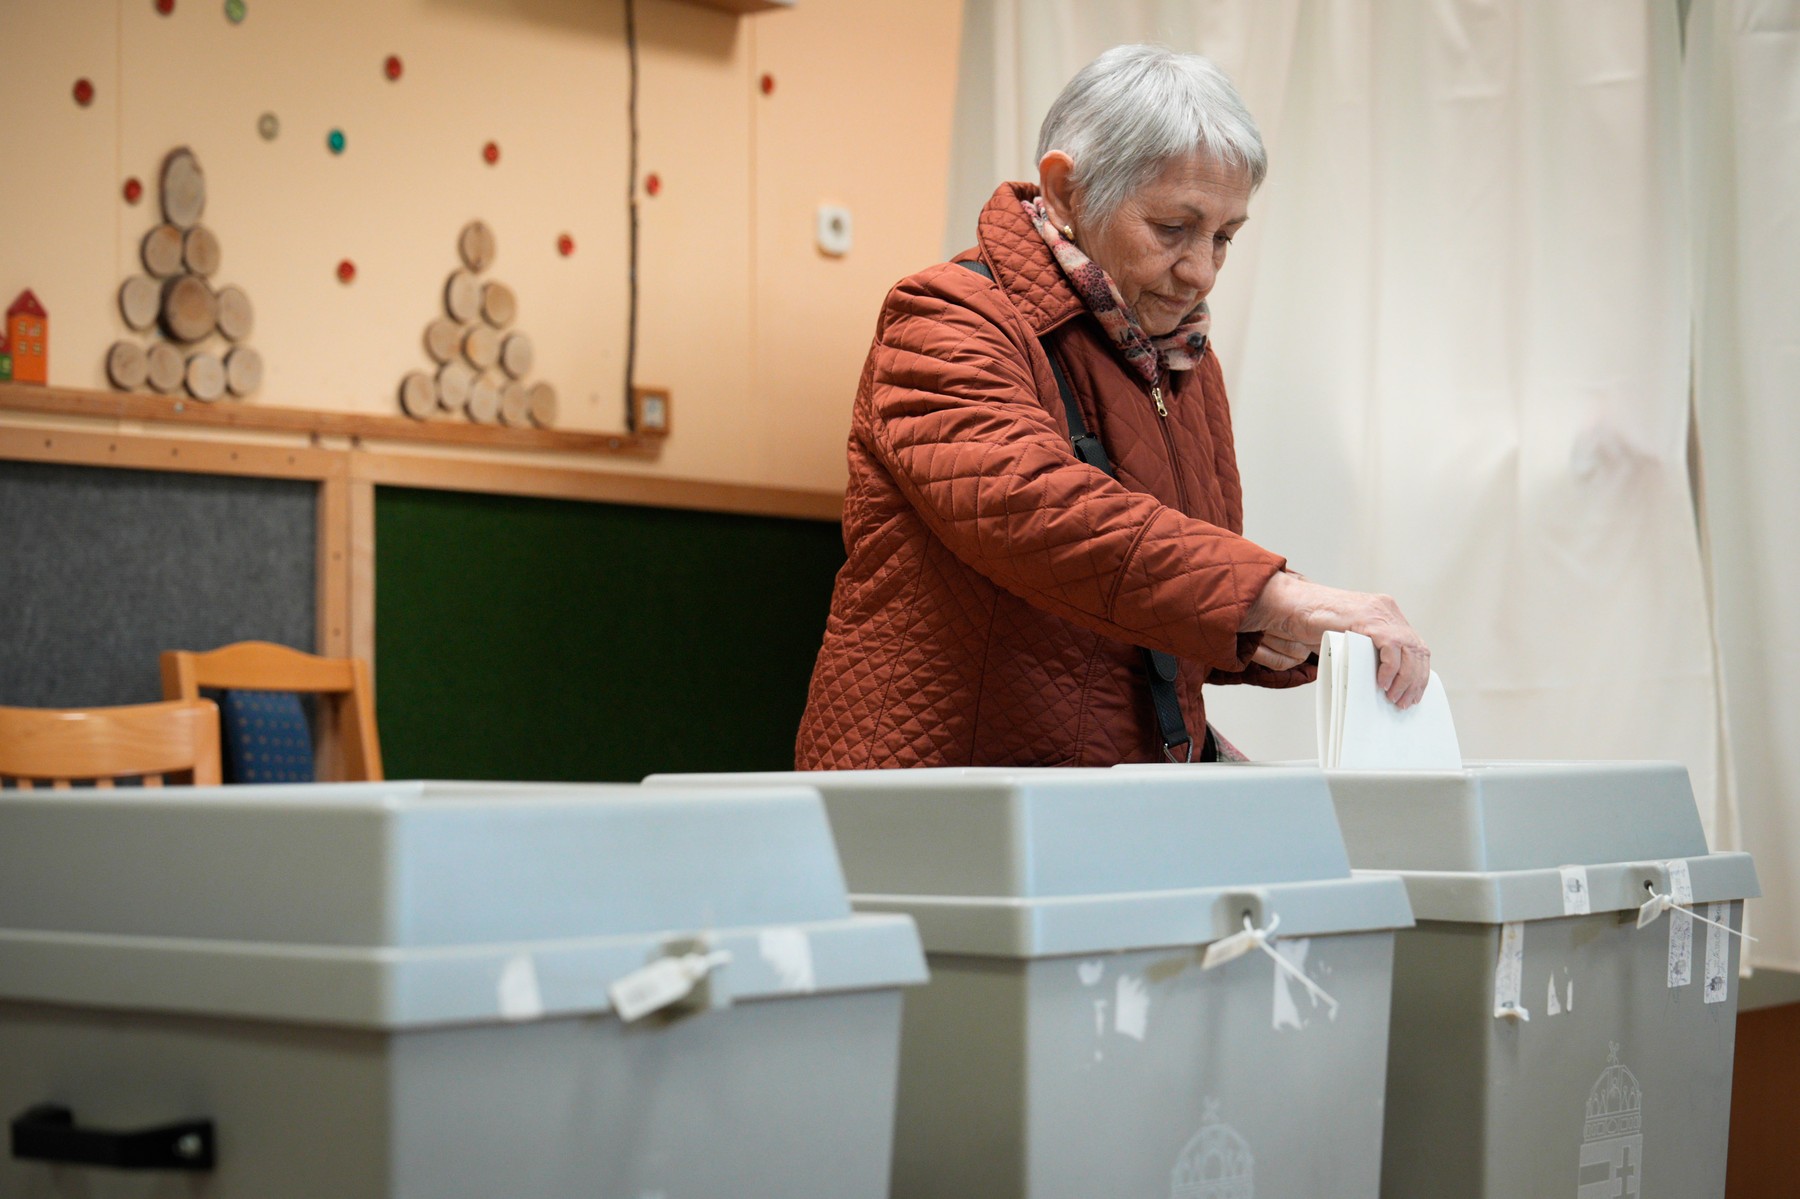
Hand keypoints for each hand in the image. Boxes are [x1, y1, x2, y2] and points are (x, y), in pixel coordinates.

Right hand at [1242, 571, 1431, 707]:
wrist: (1291, 606)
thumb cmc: (1313, 623)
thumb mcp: (1349, 637)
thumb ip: (1368, 649)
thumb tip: (1382, 679)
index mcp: (1384, 613)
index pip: (1415, 645)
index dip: (1418, 672)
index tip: (1414, 693)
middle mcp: (1386, 609)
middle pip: (1417, 649)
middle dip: (1415, 680)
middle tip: (1405, 701)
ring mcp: (1378, 611)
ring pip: (1410, 649)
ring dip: (1405, 679)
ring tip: (1394, 697)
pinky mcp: (1367, 617)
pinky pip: (1390, 646)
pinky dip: (1390, 668)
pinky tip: (1382, 683)